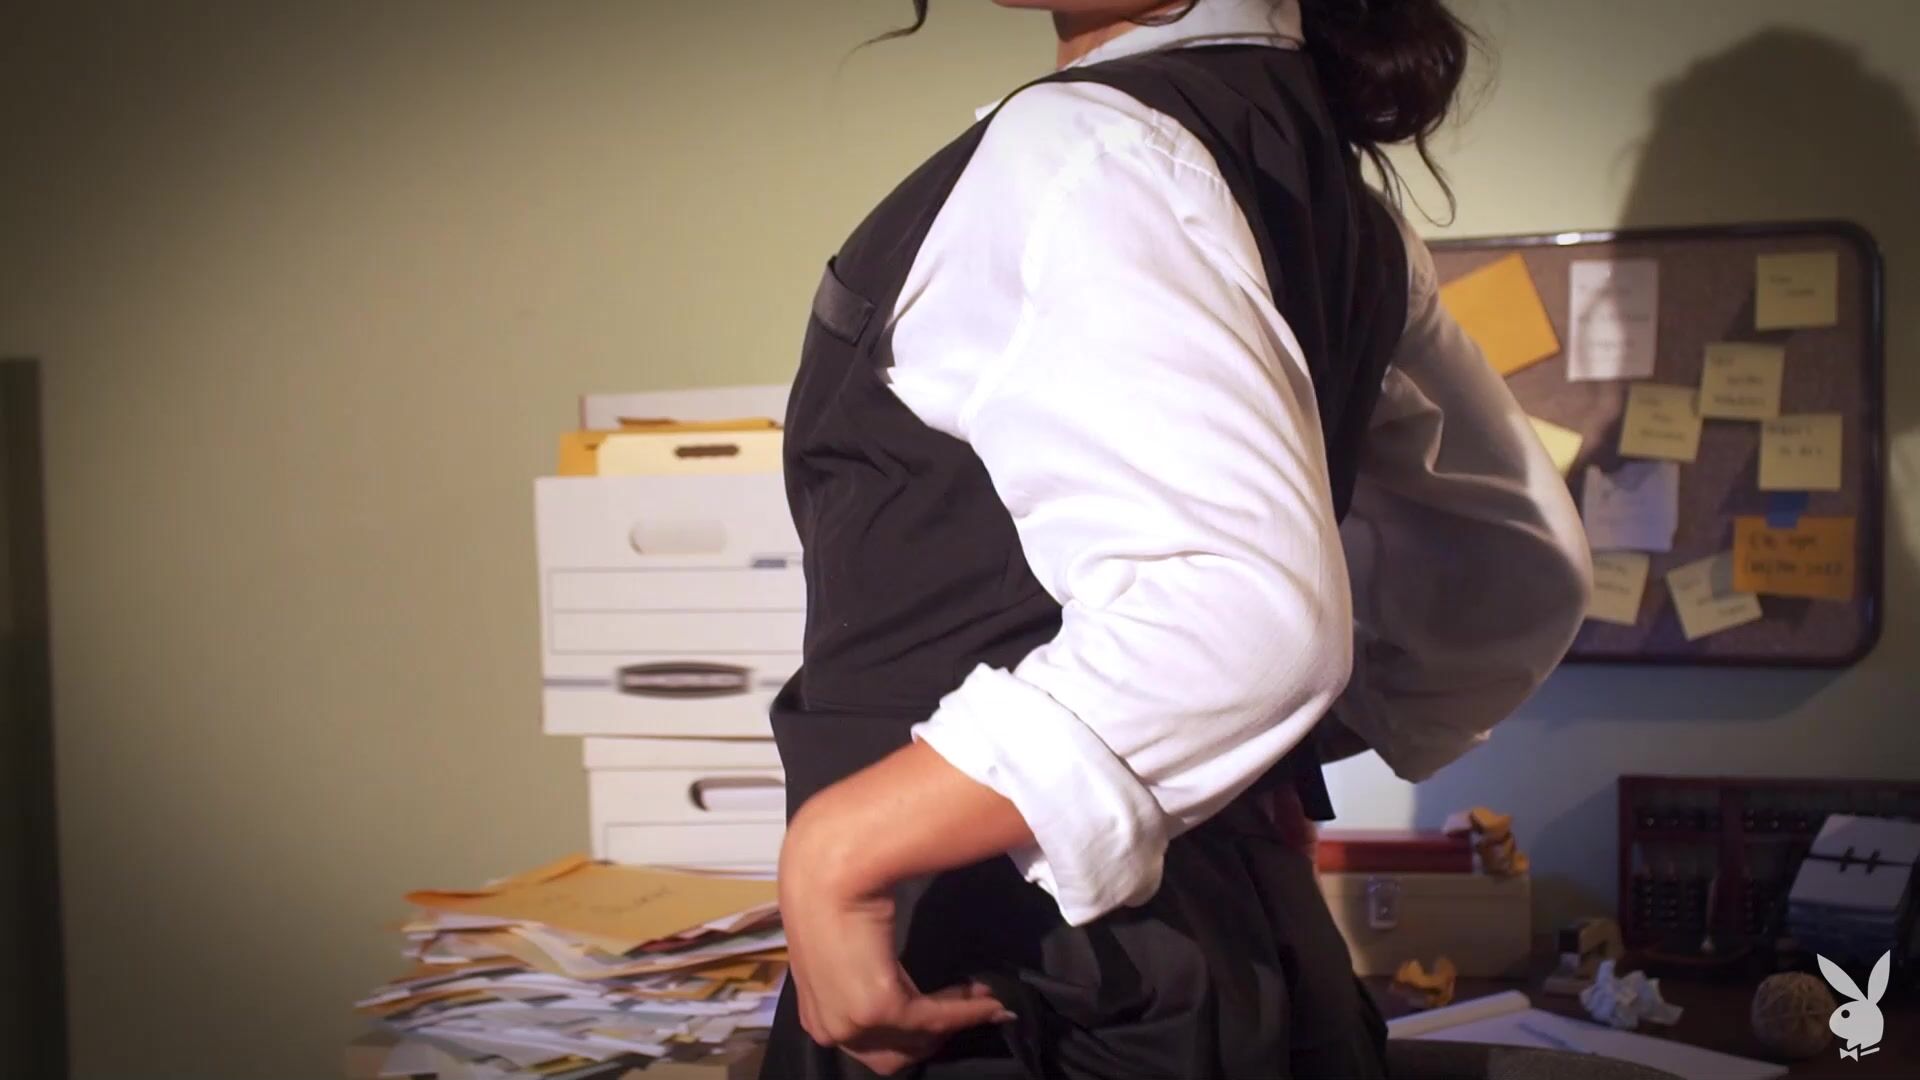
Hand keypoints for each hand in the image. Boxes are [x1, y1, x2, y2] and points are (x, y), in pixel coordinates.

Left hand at [780, 801, 1013, 1074]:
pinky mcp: (879, 1009)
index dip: (913, 1036)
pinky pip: (934, 1019)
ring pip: (918, 1042)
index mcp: (815, 1016)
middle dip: (935, 1037)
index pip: (872, 1046)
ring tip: (985, 998)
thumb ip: (862, 974)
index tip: (947, 1013)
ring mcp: (852, 1023)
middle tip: (969, 1008)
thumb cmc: (829, 896)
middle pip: (895, 1057)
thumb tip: (889, 979)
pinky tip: (990, 1000)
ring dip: (957, 1021)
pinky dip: (967, 1012)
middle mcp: (829, 1030)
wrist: (827, 873)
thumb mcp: (841, 949)